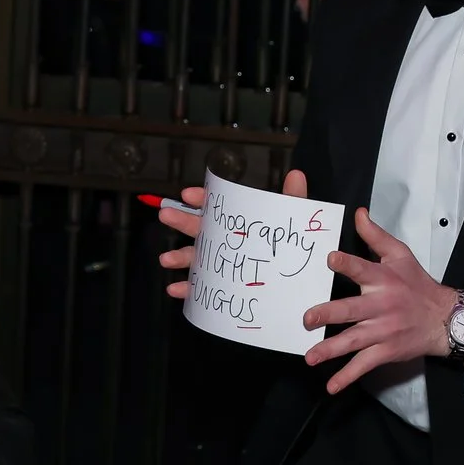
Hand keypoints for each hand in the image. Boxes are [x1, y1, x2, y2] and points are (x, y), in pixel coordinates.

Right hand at [159, 170, 308, 298]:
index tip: (187, 194)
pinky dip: (185, 288)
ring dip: (178, 256)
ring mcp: (220, 263)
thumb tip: (296, 174)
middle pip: (199, 227)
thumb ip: (293, 200)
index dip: (201, 199)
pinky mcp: (219, 284)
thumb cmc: (289, 249)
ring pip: (194, 257)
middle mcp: (225, 240)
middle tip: (166, 214)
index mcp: (238, 222)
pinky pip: (199, 286)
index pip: (217, 206)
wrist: (297, 284)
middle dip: (181, 220)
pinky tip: (176, 289)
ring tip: (166, 258)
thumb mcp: (292, 223)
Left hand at [301, 209, 453, 394]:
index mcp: (383, 280)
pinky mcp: (386, 351)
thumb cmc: (417, 284)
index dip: (347, 264)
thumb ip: (375, 235)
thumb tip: (357, 213)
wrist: (444, 319)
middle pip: (352, 310)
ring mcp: (383, 331)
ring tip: (310, 357)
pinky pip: (364, 365)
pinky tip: (331, 386)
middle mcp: (381, 306)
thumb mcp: (400, 255)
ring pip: (354, 341)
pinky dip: (347, 377)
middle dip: (328, 314)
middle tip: (307, 319)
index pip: (363, 269)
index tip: (330, 259)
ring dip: (331, 349)